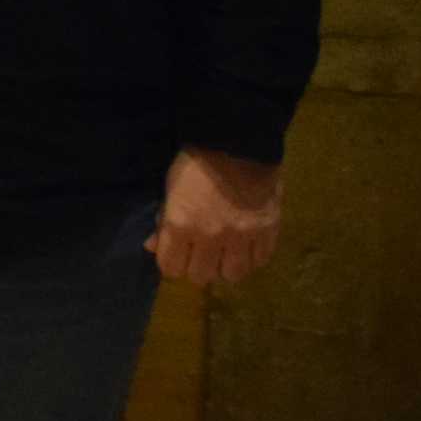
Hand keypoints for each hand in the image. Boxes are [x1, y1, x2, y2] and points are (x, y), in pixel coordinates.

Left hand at [147, 145, 283, 284]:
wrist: (238, 144)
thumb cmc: (196, 164)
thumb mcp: (170, 188)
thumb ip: (163, 221)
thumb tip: (153, 246)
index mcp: (181, 224)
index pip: (171, 268)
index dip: (171, 263)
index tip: (175, 255)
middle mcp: (210, 237)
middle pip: (201, 276)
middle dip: (197, 267)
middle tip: (200, 254)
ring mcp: (241, 237)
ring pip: (233, 275)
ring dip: (226, 267)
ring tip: (225, 254)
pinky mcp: (267, 232)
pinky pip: (260, 261)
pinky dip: (252, 258)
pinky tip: (246, 247)